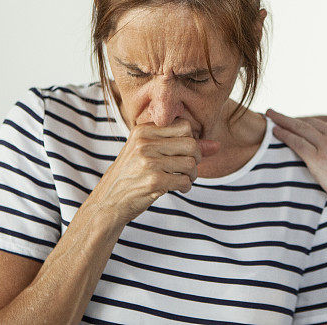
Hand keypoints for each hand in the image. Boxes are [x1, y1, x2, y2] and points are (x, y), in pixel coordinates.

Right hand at [85, 117, 219, 225]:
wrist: (108, 201)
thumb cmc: (132, 175)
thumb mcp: (150, 153)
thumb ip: (183, 145)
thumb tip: (217, 146)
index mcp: (143, 130)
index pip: (184, 125)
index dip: (191, 139)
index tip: (184, 152)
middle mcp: (145, 142)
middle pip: (191, 143)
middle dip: (197, 158)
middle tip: (189, 168)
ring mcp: (148, 162)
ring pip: (191, 163)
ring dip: (192, 175)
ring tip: (184, 178)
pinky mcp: (153, 181)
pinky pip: (185, 180)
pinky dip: (186, 186)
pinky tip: (177, 187)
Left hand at [266, 109, 326, 213]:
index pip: (320, 124)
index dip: (303, 123)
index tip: (292, 122)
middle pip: (307, 122)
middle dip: (289, 118)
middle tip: (273, 113)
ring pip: (299, 128)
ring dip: (282, 122)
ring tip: (269, 117)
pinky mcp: (319, 159)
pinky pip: (297, 142)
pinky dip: (284, 136)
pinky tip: (274, 132)